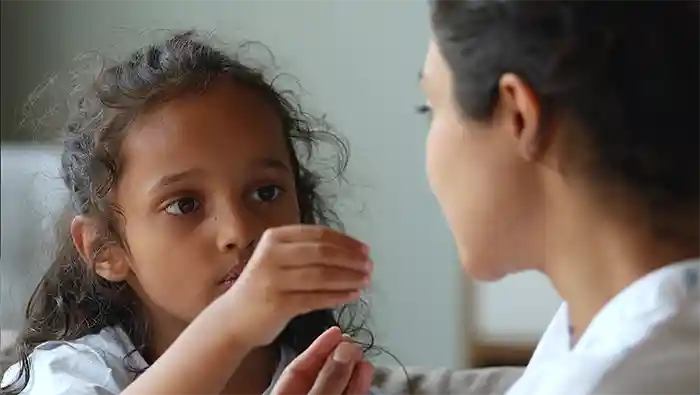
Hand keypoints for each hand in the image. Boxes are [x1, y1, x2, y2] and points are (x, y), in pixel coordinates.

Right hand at [222, 225, 371, 346]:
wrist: (233, 319)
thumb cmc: (262, 287)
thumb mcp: (277, 259)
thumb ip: (305, 251)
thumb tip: (349, 250)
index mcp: (275, 238)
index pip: (319, 234)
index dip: (346, 241)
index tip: (365, 249)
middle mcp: (272, 255)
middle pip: (323, 253)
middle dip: (351, 259)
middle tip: (369, 266)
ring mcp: (274, 279)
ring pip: (322, 275)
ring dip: (349, 278)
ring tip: (365, 281)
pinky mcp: (278, 303)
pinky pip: (317, 298)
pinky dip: (338, 296)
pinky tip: (352, 295)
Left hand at [272, 327, 374, 394]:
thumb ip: (328, 380)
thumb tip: (346, 349)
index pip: (296, 369)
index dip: (317, 348)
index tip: (335, 331)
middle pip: (319, 375)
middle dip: (337, 357)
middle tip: (352, 341)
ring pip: (336, 386)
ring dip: (350, 369)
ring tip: (361, 352)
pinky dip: (357, 385)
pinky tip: (366, 370)